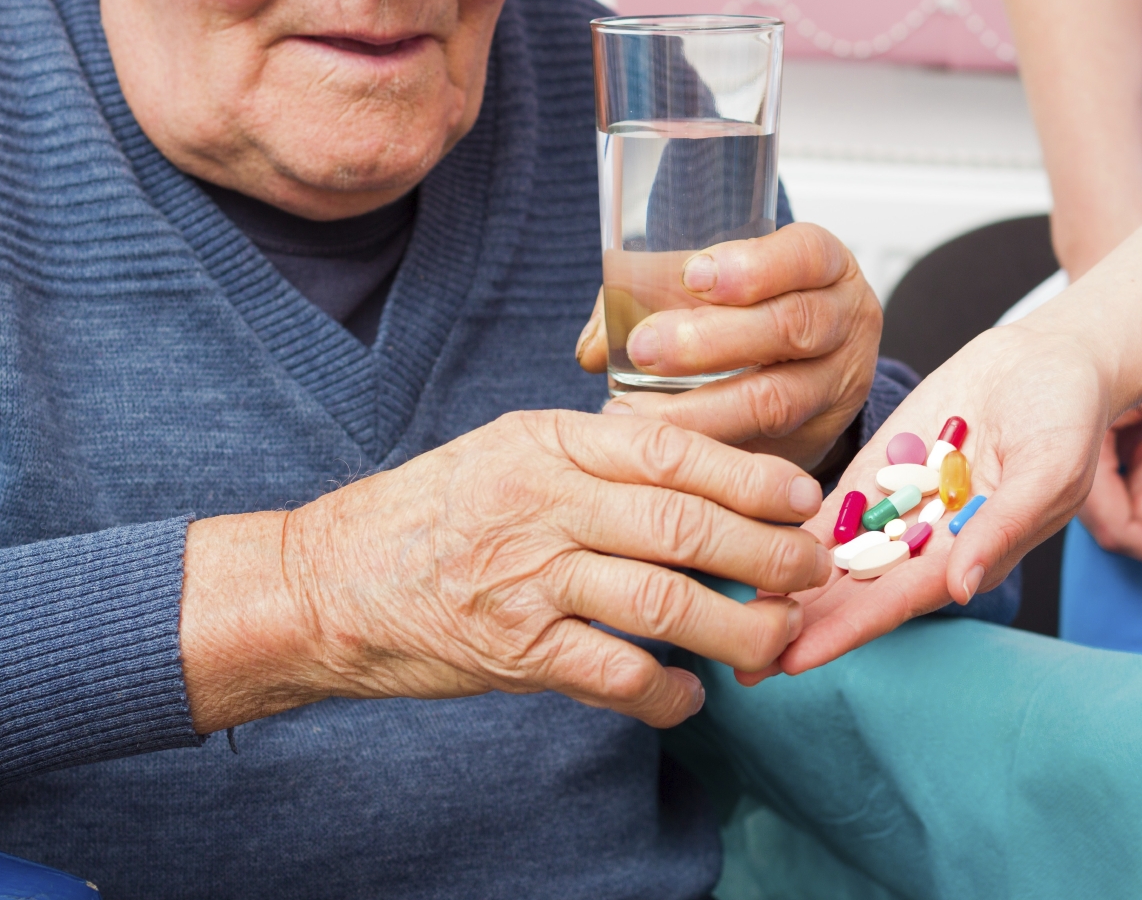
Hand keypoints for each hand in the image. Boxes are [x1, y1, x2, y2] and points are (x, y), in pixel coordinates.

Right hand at [180, 410, 831, 731]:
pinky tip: (689, 696)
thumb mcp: (508, 451)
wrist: (330, 581)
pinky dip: (664, 693)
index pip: (671, 450)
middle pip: (684, 525)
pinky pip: (613, 674)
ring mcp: (528, 578)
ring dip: (737, 627)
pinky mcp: (512, 650)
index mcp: (548, 444)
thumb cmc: (431, 512)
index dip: (749, 474)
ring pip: (663, 602)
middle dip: (766, 552)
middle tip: (811, 570)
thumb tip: (697, 477)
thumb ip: (592, 459)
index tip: (802, 496)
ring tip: (774, 639)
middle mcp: (543, 504)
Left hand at [574, 223, 881, 470]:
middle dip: (710, 341)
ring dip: (701, 410)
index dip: (753, 267)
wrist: (804, 366)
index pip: (803, 256)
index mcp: (822, 265)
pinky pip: (770, 450)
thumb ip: (650, 296)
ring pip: (778, 398)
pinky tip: (667, 453)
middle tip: (643, 350)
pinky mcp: (820, 438)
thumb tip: (590, 347)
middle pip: (790, 327)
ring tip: (634, 414)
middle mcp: (844, 321)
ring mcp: (839, 383)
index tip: (693, 277)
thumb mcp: (714, 284)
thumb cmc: (747, 309)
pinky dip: (714, 451)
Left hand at [737, 322, 1113, 677]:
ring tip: (727, 613)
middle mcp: (921, 541)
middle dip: (798, 628)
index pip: (892, 604)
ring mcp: (893, 504)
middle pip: (848, 592)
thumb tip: (962, 588)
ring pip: (827, 553)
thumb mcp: (1049, 471)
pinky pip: (826, 501)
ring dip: (781, 582)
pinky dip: (786, 522)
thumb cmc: (1066, 421)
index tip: (791, 662)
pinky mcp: (876, 465)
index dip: (843, 634)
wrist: (1047, 361)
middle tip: (736, 663)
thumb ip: (1004, 529)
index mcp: (962, 555)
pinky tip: (741, 537)